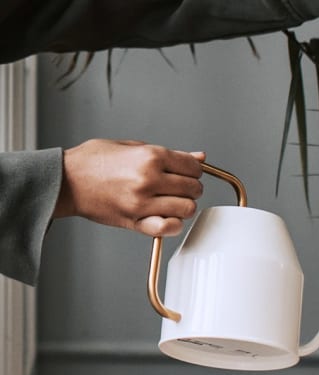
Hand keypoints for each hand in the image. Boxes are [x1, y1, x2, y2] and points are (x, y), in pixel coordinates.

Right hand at [54, 139, 205, 237]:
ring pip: (187, 208)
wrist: (64, 181)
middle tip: (180, 187)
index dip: (195, 170)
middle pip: (193, 188)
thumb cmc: (93, 161)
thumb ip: (170, 154)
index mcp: (151, 157)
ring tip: (173, 201)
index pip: (194, 167)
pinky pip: (168, 228)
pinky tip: (167, 217)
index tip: (189, 172)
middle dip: (191, 187)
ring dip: (184, 206)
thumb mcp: (133, 146)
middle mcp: (149, 180)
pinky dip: (173, 225)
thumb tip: (199, 157)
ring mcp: (142, 202)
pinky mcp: (133, 221)